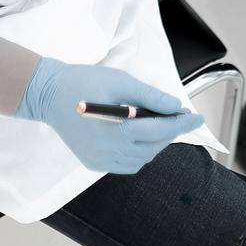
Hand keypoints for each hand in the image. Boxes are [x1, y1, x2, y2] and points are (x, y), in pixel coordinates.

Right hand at [14, 58, 201, 174]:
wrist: (48, 94)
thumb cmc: (84, 82)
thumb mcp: (120, 81)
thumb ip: (150, 96)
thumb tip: (176, 107)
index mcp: (116, 131)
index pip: (158, 132)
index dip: (180, 124)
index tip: (197, 117)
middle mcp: (108, 153)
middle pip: (152, 148)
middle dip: (169, 132)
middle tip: (178, 116)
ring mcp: (100, 162)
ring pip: (140, 160)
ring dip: (155, 144)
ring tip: (159, 124)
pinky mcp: (93, 164)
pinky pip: (125, 164)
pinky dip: (139, 153)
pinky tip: (139, 137)